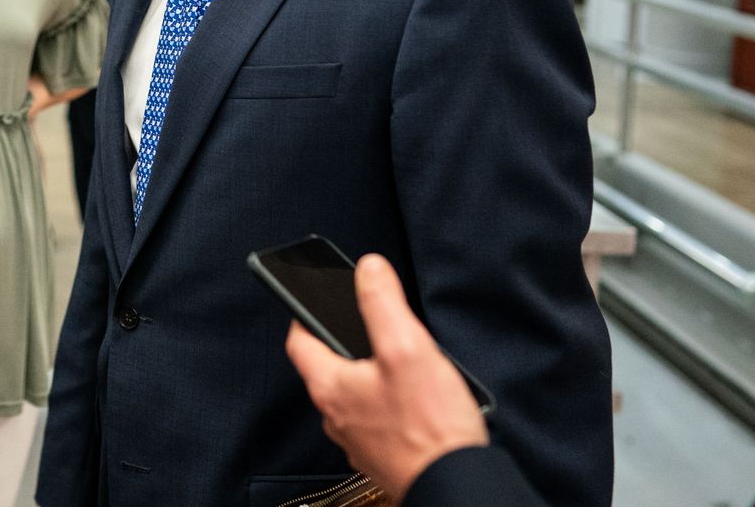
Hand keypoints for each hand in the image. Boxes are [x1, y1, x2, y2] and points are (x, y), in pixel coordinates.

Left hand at [284, 254, 487, 499]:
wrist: (455, 484)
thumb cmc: (430, 427)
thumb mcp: (406, 348)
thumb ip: (382, 303)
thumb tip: (367, 270)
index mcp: (331, 388)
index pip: (299, 342)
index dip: (304, 315)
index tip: (313, 301)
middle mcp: (337, 417)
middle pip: (328, 367)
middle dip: (345, 342)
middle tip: (367, 325)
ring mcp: (358, 439)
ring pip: (353, 394)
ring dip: (370, 373)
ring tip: (399, 359)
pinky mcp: (383, 455)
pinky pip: (375, 418)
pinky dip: (388, 401)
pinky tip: (415, 397)